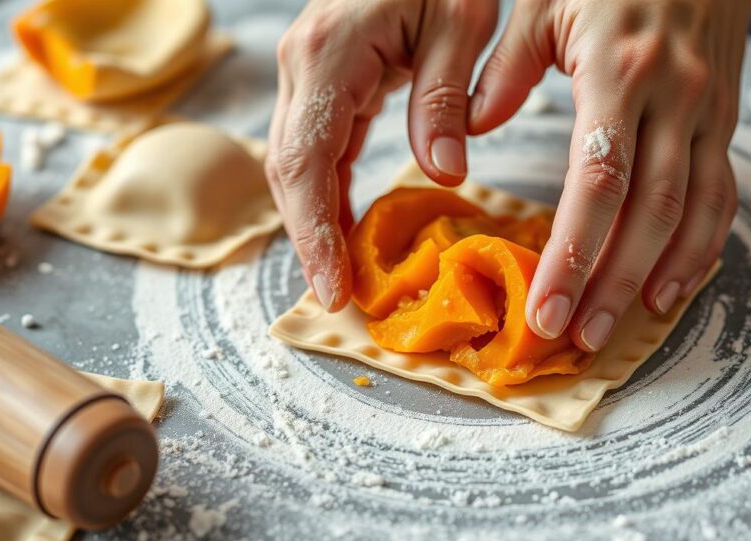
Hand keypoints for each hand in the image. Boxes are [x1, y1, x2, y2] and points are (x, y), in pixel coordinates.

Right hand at [267, 0, 497, 310]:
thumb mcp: (461, 20)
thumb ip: (446, 95)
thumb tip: (442, 174)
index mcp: (329, 54)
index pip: (306, 161)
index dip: (316, 232)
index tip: (335, 288)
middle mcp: (301, 66)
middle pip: (289, 173)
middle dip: (310, 241)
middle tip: (340, 301)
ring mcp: (305, 75)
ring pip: (296, 167)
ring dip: (315, 225)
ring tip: (346, 280)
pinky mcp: (321, 83)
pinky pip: (316, 152)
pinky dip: (328, 197)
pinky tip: (350, 233)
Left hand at [469, 0, 750, 350]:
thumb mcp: (543, 0)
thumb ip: (505, 67)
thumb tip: (473, 130)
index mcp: (619, 69)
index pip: (598, 179)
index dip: (574, 252)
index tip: (546, 306)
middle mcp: (673, 97)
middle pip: (647, 212)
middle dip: (610, 283)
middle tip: (576, 338)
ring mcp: (707, 112)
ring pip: (691, 214)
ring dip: (656, 278)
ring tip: (616, 327)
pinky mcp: (724, 120)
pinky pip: (720, 195)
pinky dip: (701, 248)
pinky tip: (672, 286)